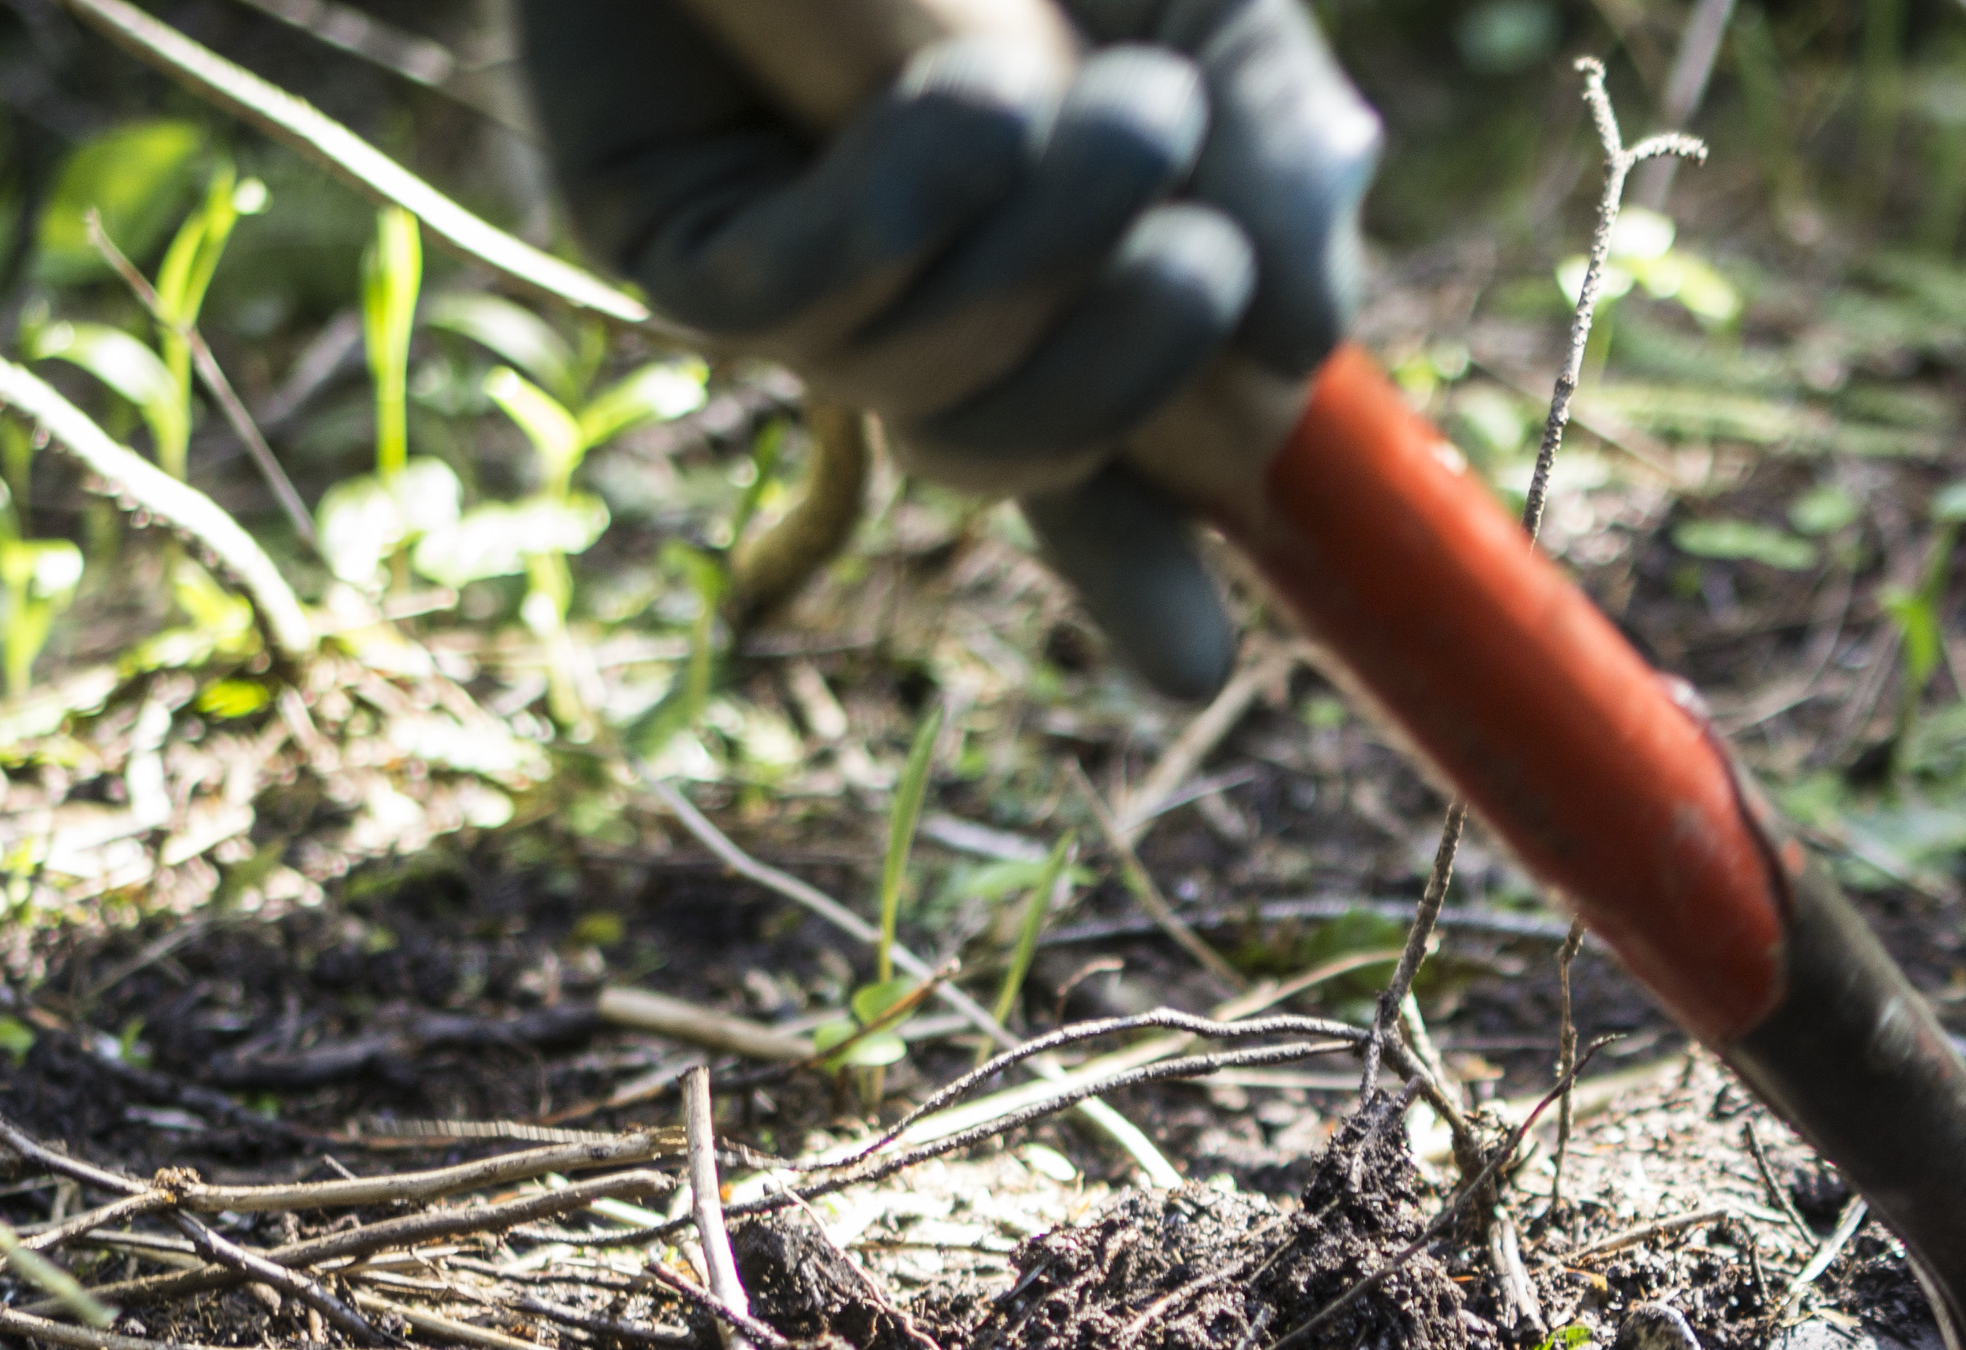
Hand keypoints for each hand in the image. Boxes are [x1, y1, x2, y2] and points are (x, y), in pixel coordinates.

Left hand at [522, 0, 1376, 692]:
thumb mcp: (1205, 23)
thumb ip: (1279, 159)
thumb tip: (1309, 348)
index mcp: (1040, 280)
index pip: (1086, 468)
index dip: (1135, 575)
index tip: (1190, 668)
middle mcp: (905, 300)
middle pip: (1012, 462)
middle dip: (1130, 376)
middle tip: (1198, 249)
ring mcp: (779, 276)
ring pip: (919, 389)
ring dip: (1042, 251)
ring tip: (1102, 97)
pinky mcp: (656, 229)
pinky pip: (794, 312)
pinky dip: (900, 214)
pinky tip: (962, 102)